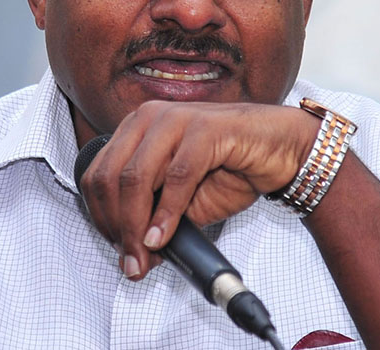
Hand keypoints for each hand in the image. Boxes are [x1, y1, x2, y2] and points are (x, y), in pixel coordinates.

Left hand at [77, 100, 320, 278]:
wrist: (282, 150)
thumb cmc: (233, 168)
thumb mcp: (183, 201)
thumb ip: (155, 219)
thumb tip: (133, 254)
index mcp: (136, 130)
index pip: (97, 174)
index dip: (100, 217)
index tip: (116, 249)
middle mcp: (149, 119)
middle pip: (110, 178)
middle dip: (116, 227)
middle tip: (130, 260)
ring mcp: (176, 119)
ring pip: (135, 177)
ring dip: (135, 225)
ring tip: (146, 256)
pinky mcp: (205, 129)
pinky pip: (176, 176)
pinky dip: (166, 213)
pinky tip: (164, 236)